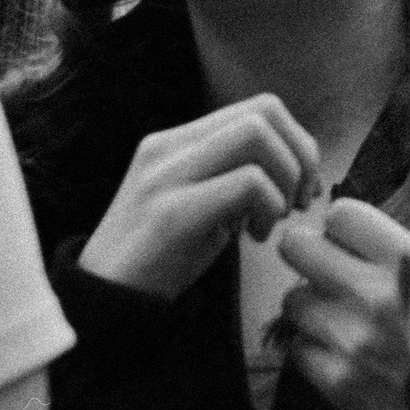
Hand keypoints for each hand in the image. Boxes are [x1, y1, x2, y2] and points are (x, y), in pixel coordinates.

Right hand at [78, 95, 320, 301]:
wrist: (106, 303)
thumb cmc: (162, 257)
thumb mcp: (202, 202)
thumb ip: (236, 175)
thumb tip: (299, 168)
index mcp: (177, 140)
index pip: (258, 107)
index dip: (297, 141)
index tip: (303, 186)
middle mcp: (168, 146)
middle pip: (264, 111)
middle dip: (300, 156)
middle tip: (299, 202)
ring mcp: (166, 176)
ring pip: (256, 135)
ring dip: (286, 179)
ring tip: (273, 220)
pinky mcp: (171, 212)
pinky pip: (247, 183)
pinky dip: (269, 208)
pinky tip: (255, 238)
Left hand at [277, 198, 409, 409]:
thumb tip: (382, 238)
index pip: (340, 215)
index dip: (343, 228)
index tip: (350, 242)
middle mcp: (373, 292)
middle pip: (298, 247)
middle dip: (308, 255)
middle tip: (324, 270)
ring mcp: (350, 339)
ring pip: (294, 300)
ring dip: (313, 307)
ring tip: (340, 320)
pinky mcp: (337, 382)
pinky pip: (300, 350)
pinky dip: (316, 350)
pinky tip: (343, 357)